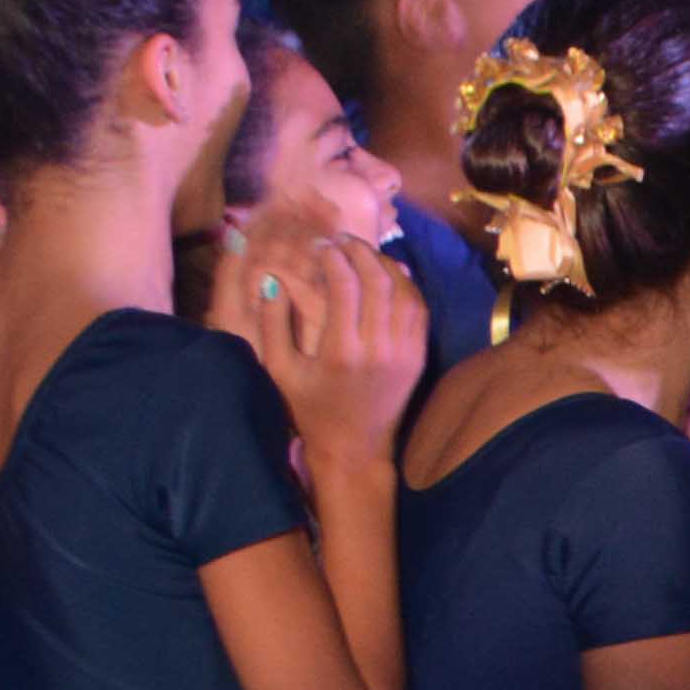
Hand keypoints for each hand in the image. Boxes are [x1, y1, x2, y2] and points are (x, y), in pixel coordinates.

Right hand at [230, 227, 423, 468]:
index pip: (345, 285)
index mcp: (341, 351)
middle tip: (343, 240)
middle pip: (377, 280)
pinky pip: (418, 310)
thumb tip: (271, 280)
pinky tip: (389, 274)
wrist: (354, 448)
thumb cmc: (310, 410)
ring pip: (403, 291)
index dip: (333, 256)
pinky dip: (406, 286)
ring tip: (363, 253)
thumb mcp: (280, 370)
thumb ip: (273, 324)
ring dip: (384, 264)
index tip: (321, 246)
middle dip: (360, 251)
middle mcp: (377, 349)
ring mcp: (403, 353)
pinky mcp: (418, 358)